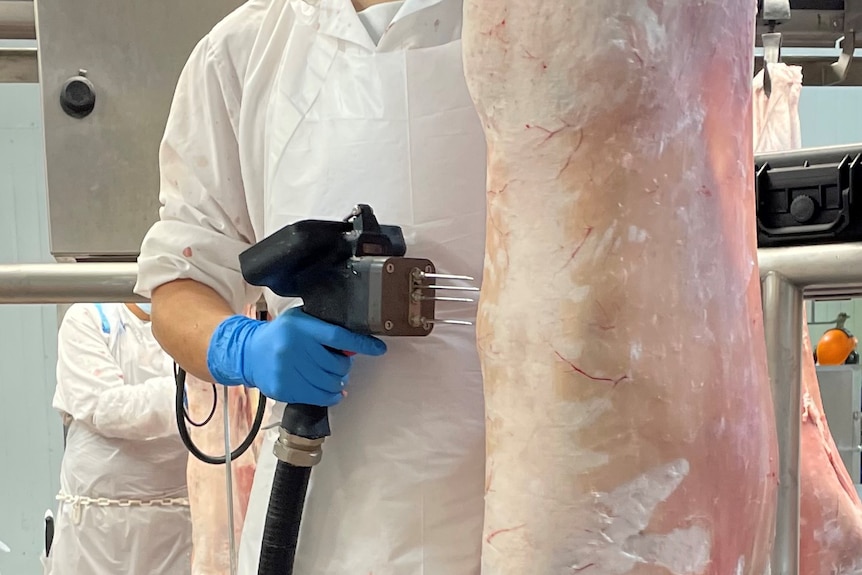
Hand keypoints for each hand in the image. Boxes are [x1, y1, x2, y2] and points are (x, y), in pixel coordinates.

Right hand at [206, 307, 386, 404]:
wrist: (249, 352)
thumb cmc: (282, 334)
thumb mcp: (300, 320)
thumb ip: (323, 328)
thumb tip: (353, 345)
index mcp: (300, 327)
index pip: (338, 337)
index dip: (362, 344)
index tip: (379, 349)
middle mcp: (293, 348)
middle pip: (336, 364)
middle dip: (344, 366)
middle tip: (340, 364)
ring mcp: (287, 370)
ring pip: (330, 383)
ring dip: (338, 382)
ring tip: (336, 378)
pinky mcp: (284, 388)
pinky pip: (318, 397)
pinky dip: (331, 396)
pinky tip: (332, 392)